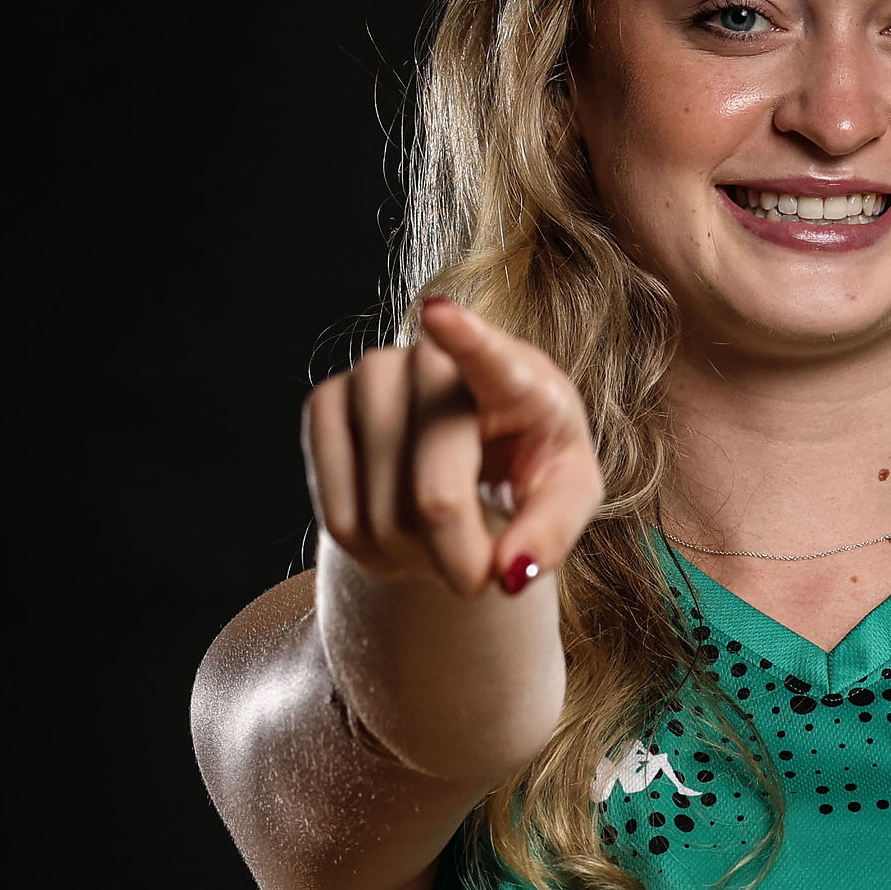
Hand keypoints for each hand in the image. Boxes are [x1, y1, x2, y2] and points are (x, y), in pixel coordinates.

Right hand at [301, 297, 604, 596]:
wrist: (476, 447)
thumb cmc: (532, 461)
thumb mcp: (567, 496)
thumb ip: (551, 534)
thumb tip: (509, 573)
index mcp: (513, 374)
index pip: (486, 356)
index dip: (463, 338)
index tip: (440, 316)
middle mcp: (432, 361)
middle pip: (434, 497)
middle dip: (460, 559)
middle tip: (481, 572)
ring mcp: (369, 376)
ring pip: (381, 519)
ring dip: (417, 560)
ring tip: (442, 538)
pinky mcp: (324, 403)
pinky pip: (339, 521)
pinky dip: (375, 555)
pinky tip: (400, 535)